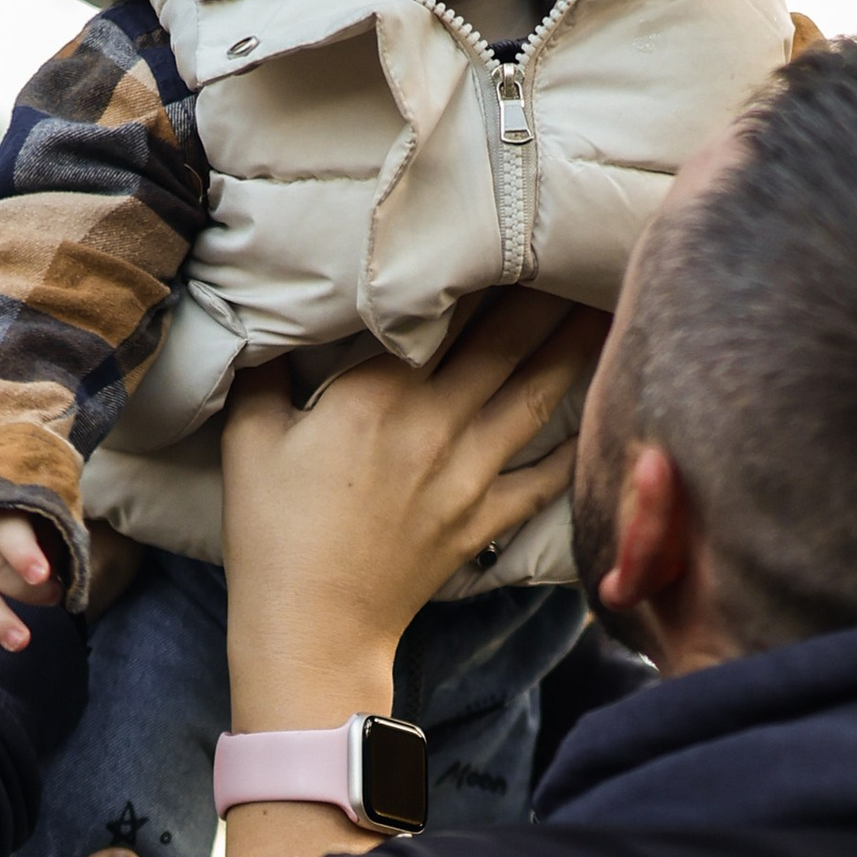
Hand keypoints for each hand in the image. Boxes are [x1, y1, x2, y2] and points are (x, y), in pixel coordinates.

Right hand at [217, 291, 605, 856]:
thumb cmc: (272, 533)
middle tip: (583, 246)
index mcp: (378, 395)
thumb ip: (264, 372)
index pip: (443, 315)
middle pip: (507, 343)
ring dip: (573, 350)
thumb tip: (262, 317)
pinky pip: (545, 477)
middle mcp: (436, 424)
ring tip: (607, 306)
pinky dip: (578, 444)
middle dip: (548, 292)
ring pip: (536, 397)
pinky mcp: (484, 520)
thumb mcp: (249, 439)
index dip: (483, 270)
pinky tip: (606, 412)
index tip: (512, 229)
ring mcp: (469, 475)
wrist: (312, 627)